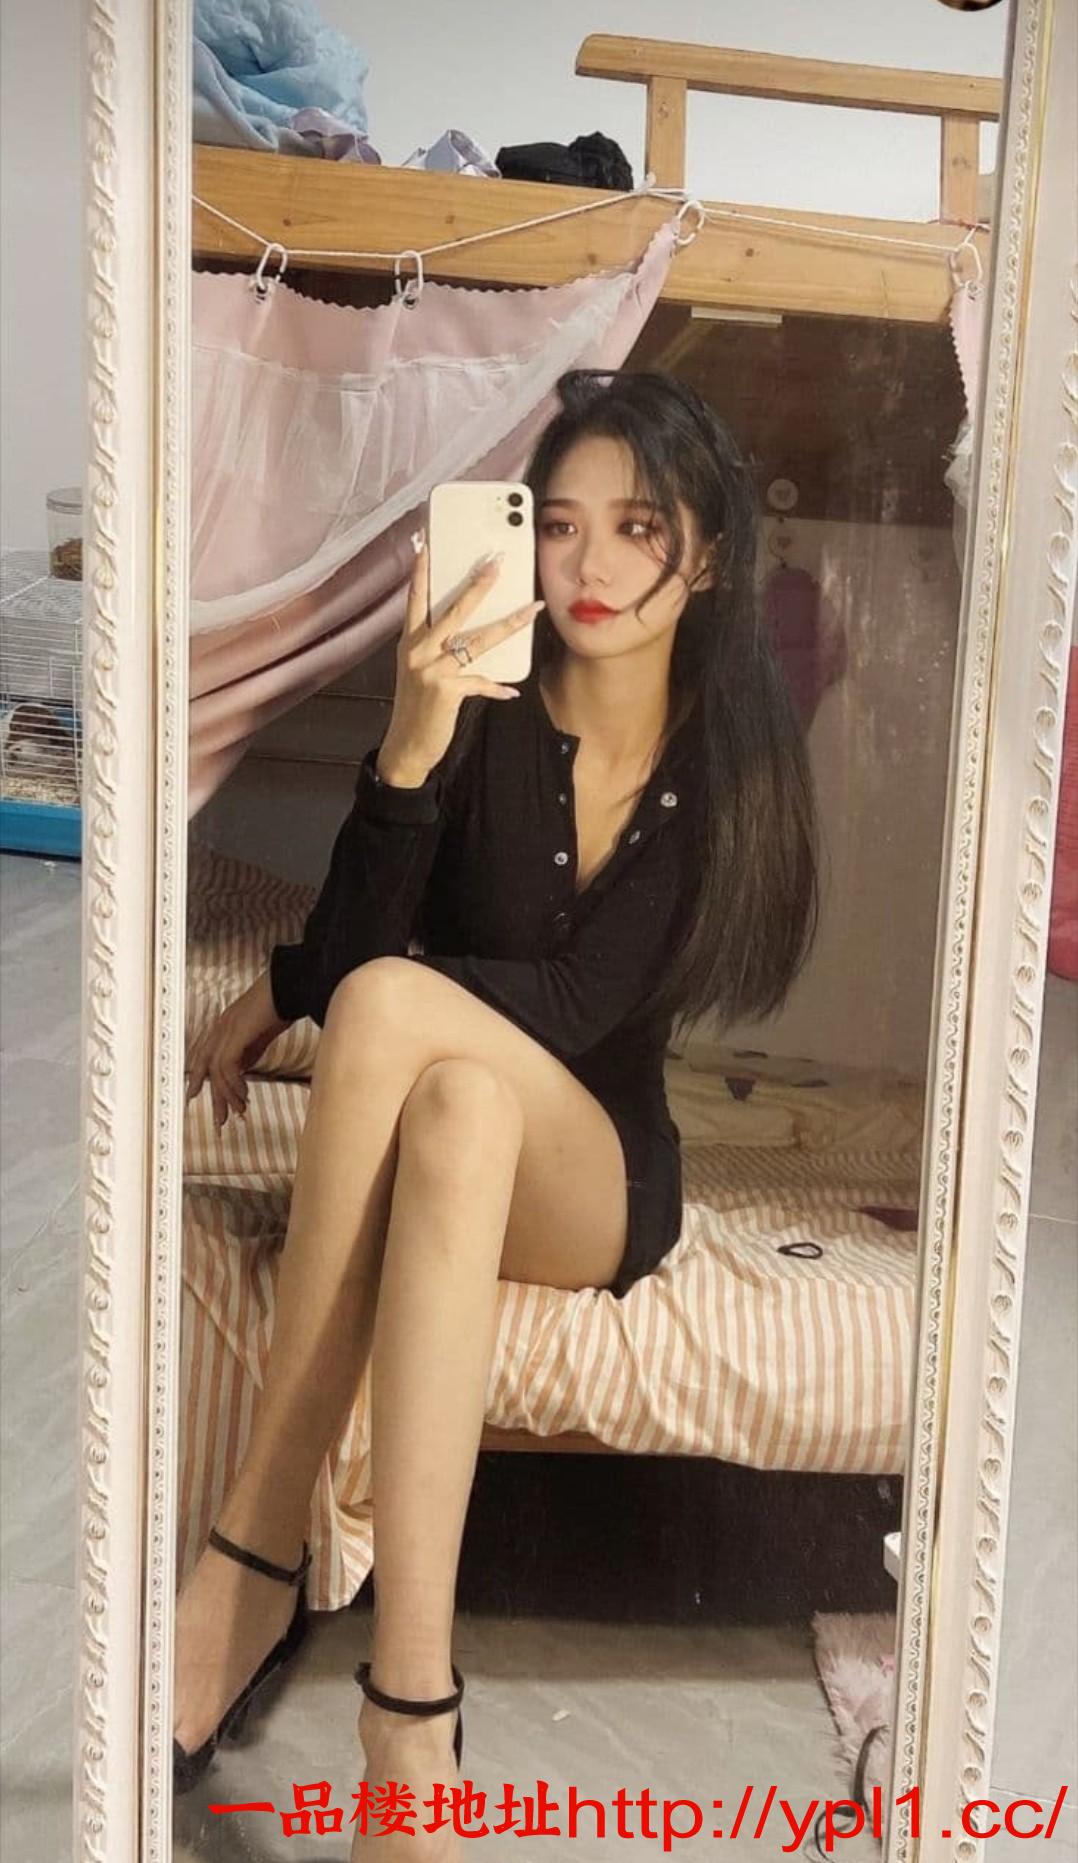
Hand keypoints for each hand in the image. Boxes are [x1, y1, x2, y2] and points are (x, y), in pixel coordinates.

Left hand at [184, 970, 291, 1130]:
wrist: (288, 988)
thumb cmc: (279, 1006)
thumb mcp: (260, 1036)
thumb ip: (247, 1053)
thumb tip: (241, 1073)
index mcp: (224, 1026)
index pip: (203, 1056)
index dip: (196, 1077)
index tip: (193, 1095)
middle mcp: (220, 1028)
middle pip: (207, 1067)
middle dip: (214, 1096)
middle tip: (219, 1120)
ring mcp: (226, 1030)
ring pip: (217, 1071)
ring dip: (229, 1095)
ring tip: (240, 1111)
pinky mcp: (235, 1034)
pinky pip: (227, 1066)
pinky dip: (234, 1084)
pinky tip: (244, 1094)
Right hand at [377, 537, 542, 784]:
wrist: (406, 745)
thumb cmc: (417, 707)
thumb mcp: (417, 671)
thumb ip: (434, 648)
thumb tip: (463, 632)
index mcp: (410, 642)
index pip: (415, 598)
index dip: (421, 571)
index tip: (427, 543)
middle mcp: (419, 651)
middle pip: (453, 610)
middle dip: (477, 585)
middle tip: (497, 563)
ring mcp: (432, 670)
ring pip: (476, 640)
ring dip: (508, 625)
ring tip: (531, 611)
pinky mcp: (446, 691)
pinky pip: (481, 681)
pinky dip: (496, 687)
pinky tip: (511, 690)